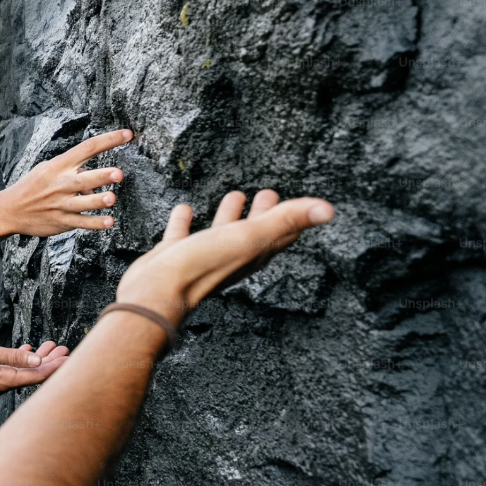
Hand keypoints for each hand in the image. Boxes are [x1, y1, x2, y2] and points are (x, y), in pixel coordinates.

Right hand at [0, 130, 131, 235]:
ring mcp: (61, 204)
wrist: (10, 211)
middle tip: (118, 174)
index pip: (87, 148)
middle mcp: (61, 184)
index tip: (128, 134)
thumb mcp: (48, 169)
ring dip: (98, 201)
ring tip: (112, 198)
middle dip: (101, 176)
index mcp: (59, 165)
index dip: (109, 140)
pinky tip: (109, 222)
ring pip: (83, 203)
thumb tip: (96, 176)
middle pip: (84, 179)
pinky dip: (95, 223)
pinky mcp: (61, 221)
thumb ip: (72, 169)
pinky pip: (81, 223)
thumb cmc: (33, 187)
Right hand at [0, 339, 69, 394]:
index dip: (55, 367)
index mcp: (2, 380)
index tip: (70, 358)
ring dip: (37, 359)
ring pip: (24, 372)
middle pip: (33, 375)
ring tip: (51, 346)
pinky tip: (28, 350)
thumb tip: (37, 360)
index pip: (36, 376)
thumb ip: (12, 356)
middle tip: (64, 348)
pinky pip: (11, 370)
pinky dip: (22, 360)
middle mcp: (1, 385)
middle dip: (50, 362)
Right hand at [116, 189, 334, 324]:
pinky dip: (186, 221)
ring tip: (234, 195)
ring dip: (229, 214)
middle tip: (268, 193)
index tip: (300, 202)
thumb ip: (286, 220)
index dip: (293, 217)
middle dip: (264, 212)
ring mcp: (202, 256)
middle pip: (254, 231)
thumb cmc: (202, 267)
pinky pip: (184, 234)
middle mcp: (231, 256)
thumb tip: (328, 210)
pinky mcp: (175, 256)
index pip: (282, 234)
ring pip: (221, 232)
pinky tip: (185, 210)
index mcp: (253, 253)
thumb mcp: (250, 237)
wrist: (157, 292)